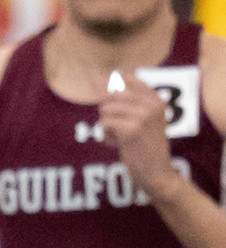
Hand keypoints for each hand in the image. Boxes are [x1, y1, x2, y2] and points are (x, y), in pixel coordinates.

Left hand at [100, 71, 180, 200]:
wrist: (156, 172)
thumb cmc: (144, 146)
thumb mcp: (143, 120)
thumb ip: (127, 102)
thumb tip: (96, 79)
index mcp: (156, 99)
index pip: (128, 78)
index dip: (107, 78)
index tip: (91, 76)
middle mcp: (152, 104)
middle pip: (111, 94)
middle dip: (105, 112)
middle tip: (114, 127)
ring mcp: (144, 115)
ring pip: (105, 110)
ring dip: (106, 127)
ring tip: (121, 138)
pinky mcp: (133, 129)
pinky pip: (104, 125)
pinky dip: (106, 137)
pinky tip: (119, 145)